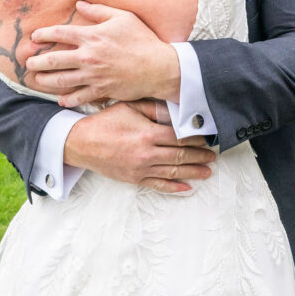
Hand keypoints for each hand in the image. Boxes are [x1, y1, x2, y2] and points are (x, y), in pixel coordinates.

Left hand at [27, 1, 181, 106]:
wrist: (159, 67)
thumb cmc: (143, 40)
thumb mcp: (124, 18)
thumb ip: (99, 11)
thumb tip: (79, 5)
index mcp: (92, 36)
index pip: (59, 34)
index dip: (43, 34)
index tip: (34, 37)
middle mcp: (89, 56)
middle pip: (53, 60)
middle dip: (36, 61)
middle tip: (27, 63)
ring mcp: (94, 75)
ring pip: (61, 80)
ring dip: (45, 80)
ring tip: (36, 79)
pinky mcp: (101, 90)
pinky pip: (79, 97)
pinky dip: (67, 99)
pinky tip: (60, 99)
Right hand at [64, 101, 214, 193]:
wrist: (80, 143)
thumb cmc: (105, 122)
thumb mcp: (129, 107)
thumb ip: (155, 109)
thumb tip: (177, 112)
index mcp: (148, 134)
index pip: (179, 138)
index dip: (196, 140)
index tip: (207, 140)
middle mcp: (146, 153)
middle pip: (180, 156)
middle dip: (199, 157)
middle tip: (213, 157)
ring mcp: (140, 169)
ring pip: (172, 172)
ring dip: (192, 173)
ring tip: (207, 173)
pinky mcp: (133, 179)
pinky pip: (157, 185)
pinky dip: (173, 188)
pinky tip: (186, 188)